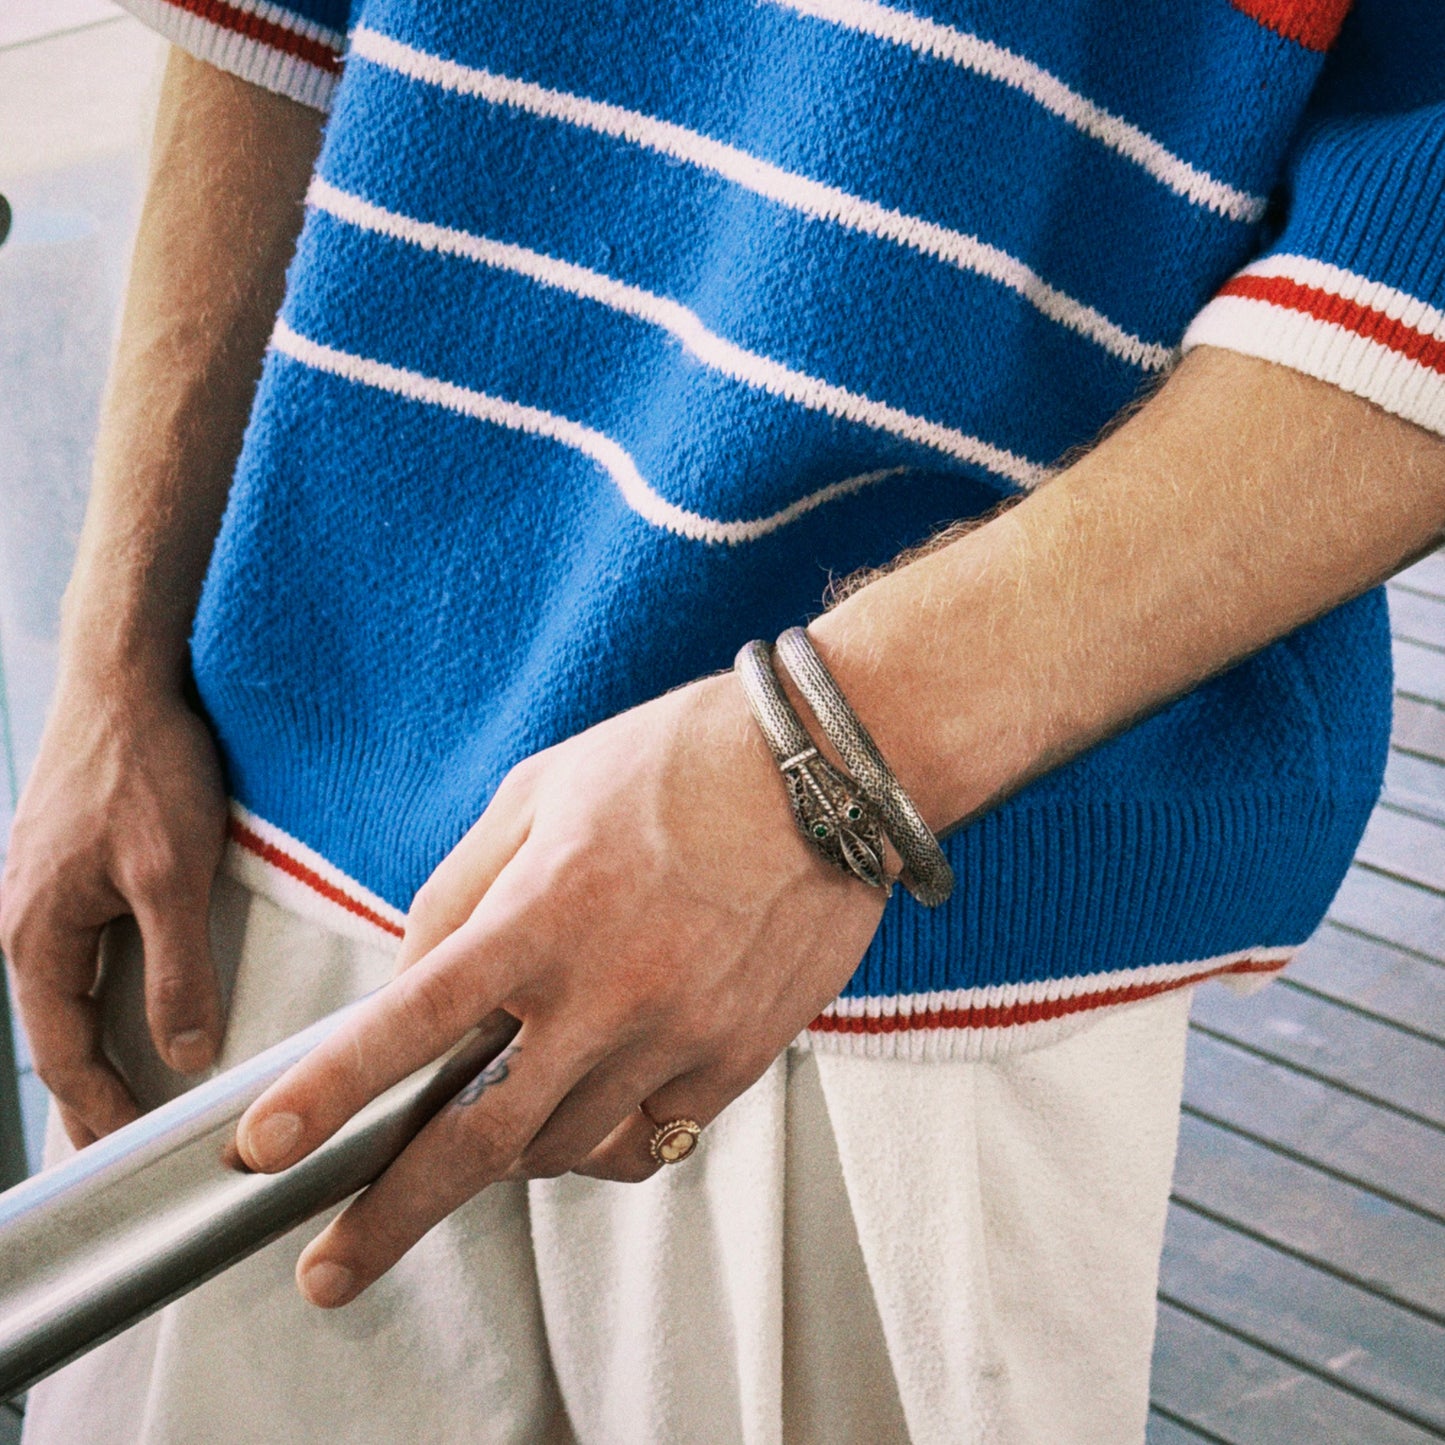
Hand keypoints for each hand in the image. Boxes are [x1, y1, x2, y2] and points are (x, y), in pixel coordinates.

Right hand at [0, 681, 226, 1146]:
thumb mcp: (173, 875)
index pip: (67, 1053)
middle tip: (117, 1157)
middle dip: (88, 1097)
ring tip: (125, 1100)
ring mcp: (43, 893)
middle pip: (58, 1034)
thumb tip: (182, 1052)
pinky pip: (80, 955)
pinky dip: (101, 998)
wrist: (126, 680)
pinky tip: (128, 1010)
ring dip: (95, 1050)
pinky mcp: (70, 869)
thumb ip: (176, 968)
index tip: (140, 1155)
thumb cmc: (146, 768)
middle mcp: (26, 922)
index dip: (105, 1108)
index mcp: (38, 935)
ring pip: (67, 996)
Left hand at [235, 670, 887, 1307]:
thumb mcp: (542, 791)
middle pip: (476, 1134)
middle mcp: (606, 990)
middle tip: (333, 1269)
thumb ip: (463, 889)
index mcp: (543, 911)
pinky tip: (588, 1102)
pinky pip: (645, 1140)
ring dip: (506, 1152)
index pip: (411, 1023)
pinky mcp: (735, 1060)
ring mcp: (676, 1036)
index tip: (263, 1148)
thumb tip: (413, 976)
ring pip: (560, 1149)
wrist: (827, 774)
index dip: (326, 1093)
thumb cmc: (680, 761)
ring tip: (490, 1122)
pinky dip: (598, 1139)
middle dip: (390, 1214)